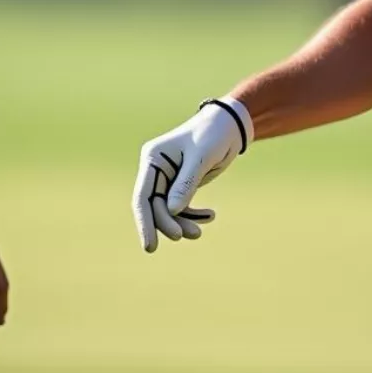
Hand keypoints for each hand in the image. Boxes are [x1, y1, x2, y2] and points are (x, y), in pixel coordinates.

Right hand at [132, 98, 252, 251]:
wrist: (229, 126)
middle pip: (155, 207)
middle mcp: (156, 170)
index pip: (142, 196)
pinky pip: (182, 208)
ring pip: (168, 211)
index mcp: (153, 158)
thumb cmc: (213, 135)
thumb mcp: (201, 157)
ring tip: (199, 231)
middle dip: (170, 224)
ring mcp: (168, 178)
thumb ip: (186, 184)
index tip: (150, 246)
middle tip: (191, 234)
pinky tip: (210, 216)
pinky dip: (194, 215)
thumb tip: (172, 212)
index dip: (144, 222)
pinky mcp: (182, 184)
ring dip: (182, 223)